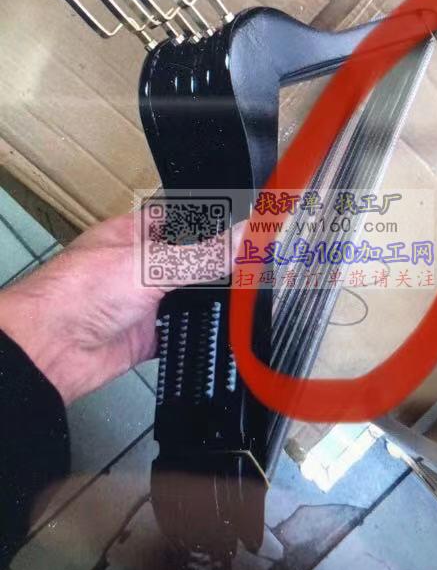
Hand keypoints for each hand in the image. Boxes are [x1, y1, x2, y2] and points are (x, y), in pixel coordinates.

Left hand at [0, 212, 239, 405]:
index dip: (211, 223)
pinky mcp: (146, 338)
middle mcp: (138, 268)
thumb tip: (249, 235)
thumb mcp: (152, 264)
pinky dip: (198, 336)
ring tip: (246, 300)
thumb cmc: (77, 292)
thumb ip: (205, 254)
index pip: (181, 220)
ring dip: (208, 304)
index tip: (246, 228)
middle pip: (189, 263)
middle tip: (255, 267)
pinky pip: (180, 335)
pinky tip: (219, 333)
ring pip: (187, 301)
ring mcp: (141, 304)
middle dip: (216, 268)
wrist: (49, 349)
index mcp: (135, 235)